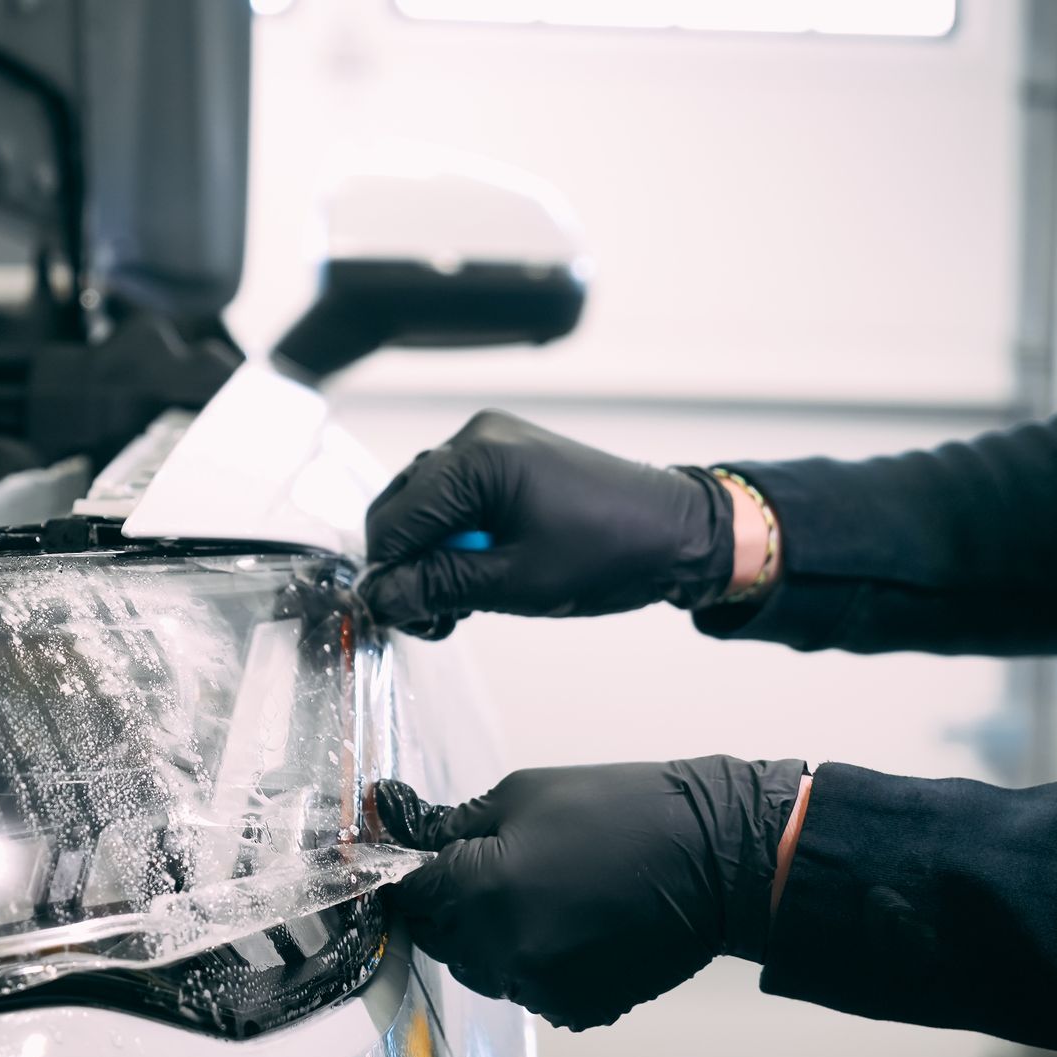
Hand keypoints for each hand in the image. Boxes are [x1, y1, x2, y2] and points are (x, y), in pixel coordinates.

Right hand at [360, 411, 735, 635]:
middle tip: (435, 615)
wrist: (677, 532)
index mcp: (475, 459)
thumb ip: (438, 587)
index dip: (389, 575)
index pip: (394, 521)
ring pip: (424, 507)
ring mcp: (491, 444)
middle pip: (402, 509)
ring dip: (432, 557)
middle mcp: (475, 438)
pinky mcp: (506, 458)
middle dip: (409, 566)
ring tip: (463, 600)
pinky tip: (479, 572)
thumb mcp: (514, 582)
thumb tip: (379, 598)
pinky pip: (455, 499)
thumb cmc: (609, 552)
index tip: (400, 618)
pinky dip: (457, 539)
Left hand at [376, 758, 805, 1029]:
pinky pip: (529, 988)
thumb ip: (456, 826)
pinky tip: (571, 925)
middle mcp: (504, 949)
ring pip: (484, 969)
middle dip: (451, 909)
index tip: (422, 866)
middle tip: (488, 874)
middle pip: (442, 940)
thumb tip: (408, 836)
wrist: (714, 857)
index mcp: (482, 889)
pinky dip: (535, 963)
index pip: (411, 898)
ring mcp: (541, 986)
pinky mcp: (577, 1008)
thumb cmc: (621, 811)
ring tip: (540, 895)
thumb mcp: (523, 794)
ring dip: (492, 939)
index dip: (411, 879)